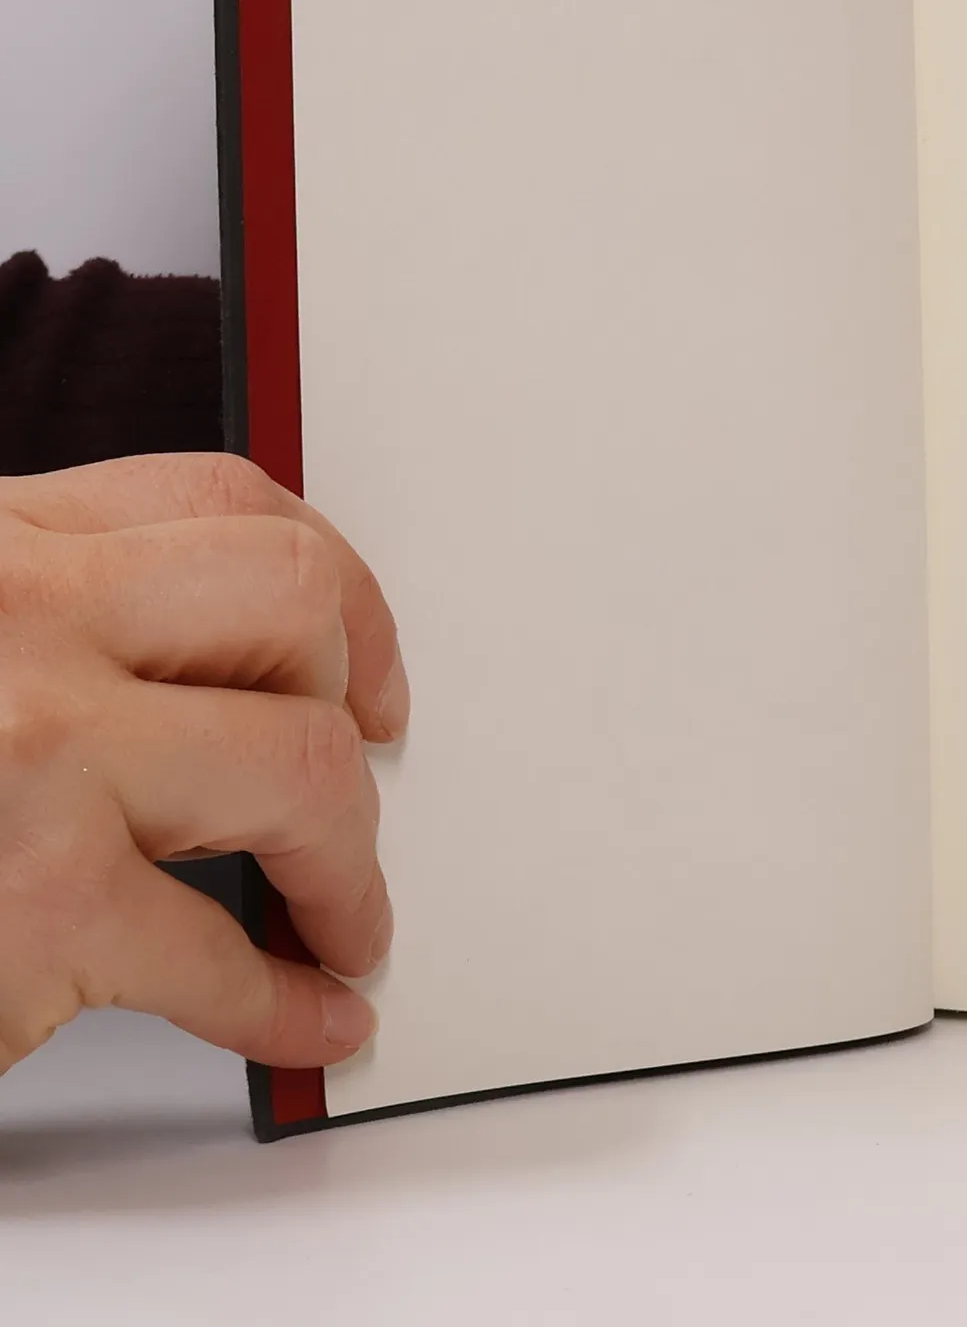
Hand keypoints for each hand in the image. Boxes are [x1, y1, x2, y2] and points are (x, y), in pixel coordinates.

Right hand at [0, 453, 406, 1074]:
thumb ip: (33, 623)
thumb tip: (195, 663)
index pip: (220, 505)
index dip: (328, 579)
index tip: (356, 649)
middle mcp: (19, 624)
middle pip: (290, 609)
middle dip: (356, 693)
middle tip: (372, 761)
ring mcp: (33, 757)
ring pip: (298, 766)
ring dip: (349, 860)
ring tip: (349, 915)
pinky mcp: (33, 906)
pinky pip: (216, 957)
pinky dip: (286, 1004)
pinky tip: (310, 1020)